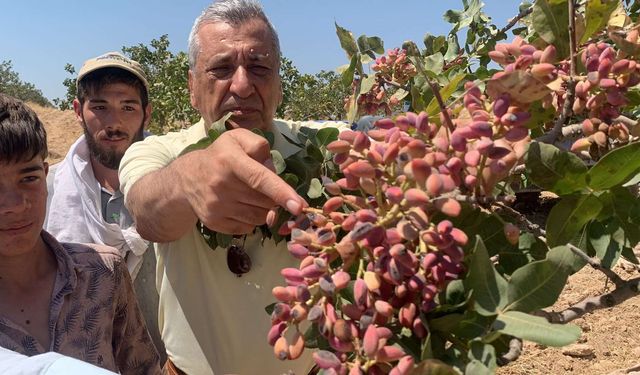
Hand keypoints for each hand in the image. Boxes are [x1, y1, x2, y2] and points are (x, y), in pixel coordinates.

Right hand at [179, 128, 305, 233]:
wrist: (187, 178)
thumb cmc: (221, 156)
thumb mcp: (238, 139)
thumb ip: (260, 146)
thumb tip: (274, 173)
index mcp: (230, 160)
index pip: (260, 179)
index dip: (281, 193)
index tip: (299, 206)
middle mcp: (221, 185)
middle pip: (265, 201)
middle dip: (273, 196)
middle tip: (262, 186)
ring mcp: (217, 206)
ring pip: (260, 217)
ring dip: (263, 209)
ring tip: (250, 194)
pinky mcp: (215, 223)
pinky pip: (248, 228)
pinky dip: (251, 219)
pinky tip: (240, 205)